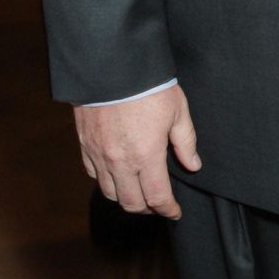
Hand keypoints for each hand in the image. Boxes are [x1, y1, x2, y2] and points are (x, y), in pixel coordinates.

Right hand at [74, 86, 200, 219]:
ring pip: (110, 193)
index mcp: (146, 155)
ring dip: (126, 198)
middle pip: (132, 203)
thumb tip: (193, 165)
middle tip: (158, 204)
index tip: (175, 212)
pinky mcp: (85, 145)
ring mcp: (99, 155)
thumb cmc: (149, 86)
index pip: (157, 197)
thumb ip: (186, 142)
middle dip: (148, 209)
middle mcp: (120, 162)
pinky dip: (106, 181)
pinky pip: (93, 174)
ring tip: (138, 192)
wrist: (112, 66)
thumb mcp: (178, 110)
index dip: (168, 209)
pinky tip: (117, 174)